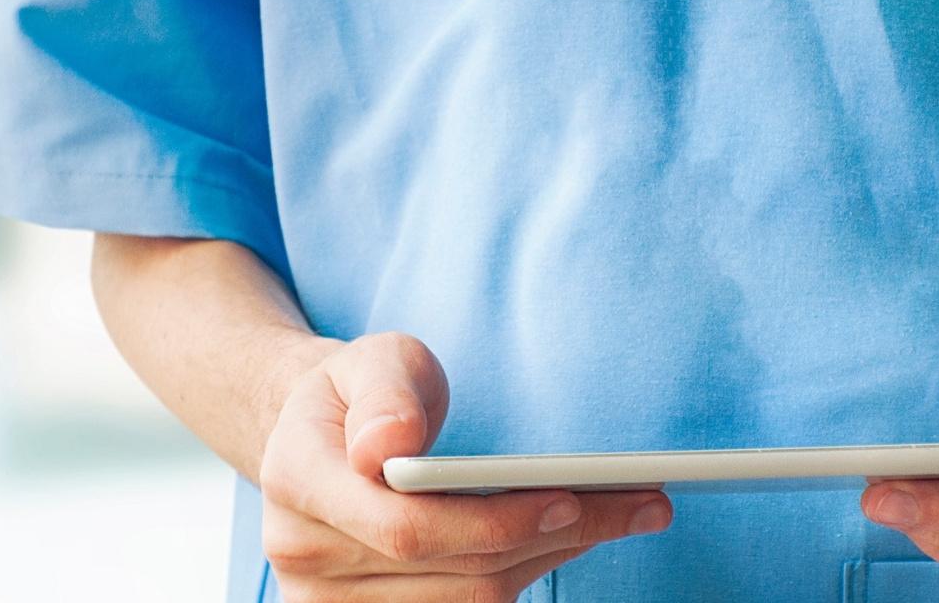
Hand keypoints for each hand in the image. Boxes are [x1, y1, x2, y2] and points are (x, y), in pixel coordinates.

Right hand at [258, 332, 670, 601]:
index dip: (491, 523)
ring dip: (551, 558)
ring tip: (622, 516)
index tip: (567, 499)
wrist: (322, 437)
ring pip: (467, 600)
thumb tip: (390, 447)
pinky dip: (525, 574)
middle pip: (451, 571)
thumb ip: (387, 393)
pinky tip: (569, 539)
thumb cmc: (361, 393)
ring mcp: (328, 600)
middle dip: (552, 537)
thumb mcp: (373, 360)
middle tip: (642, 503)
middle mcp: (302, 552)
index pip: (405, 528)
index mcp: (296, 479)